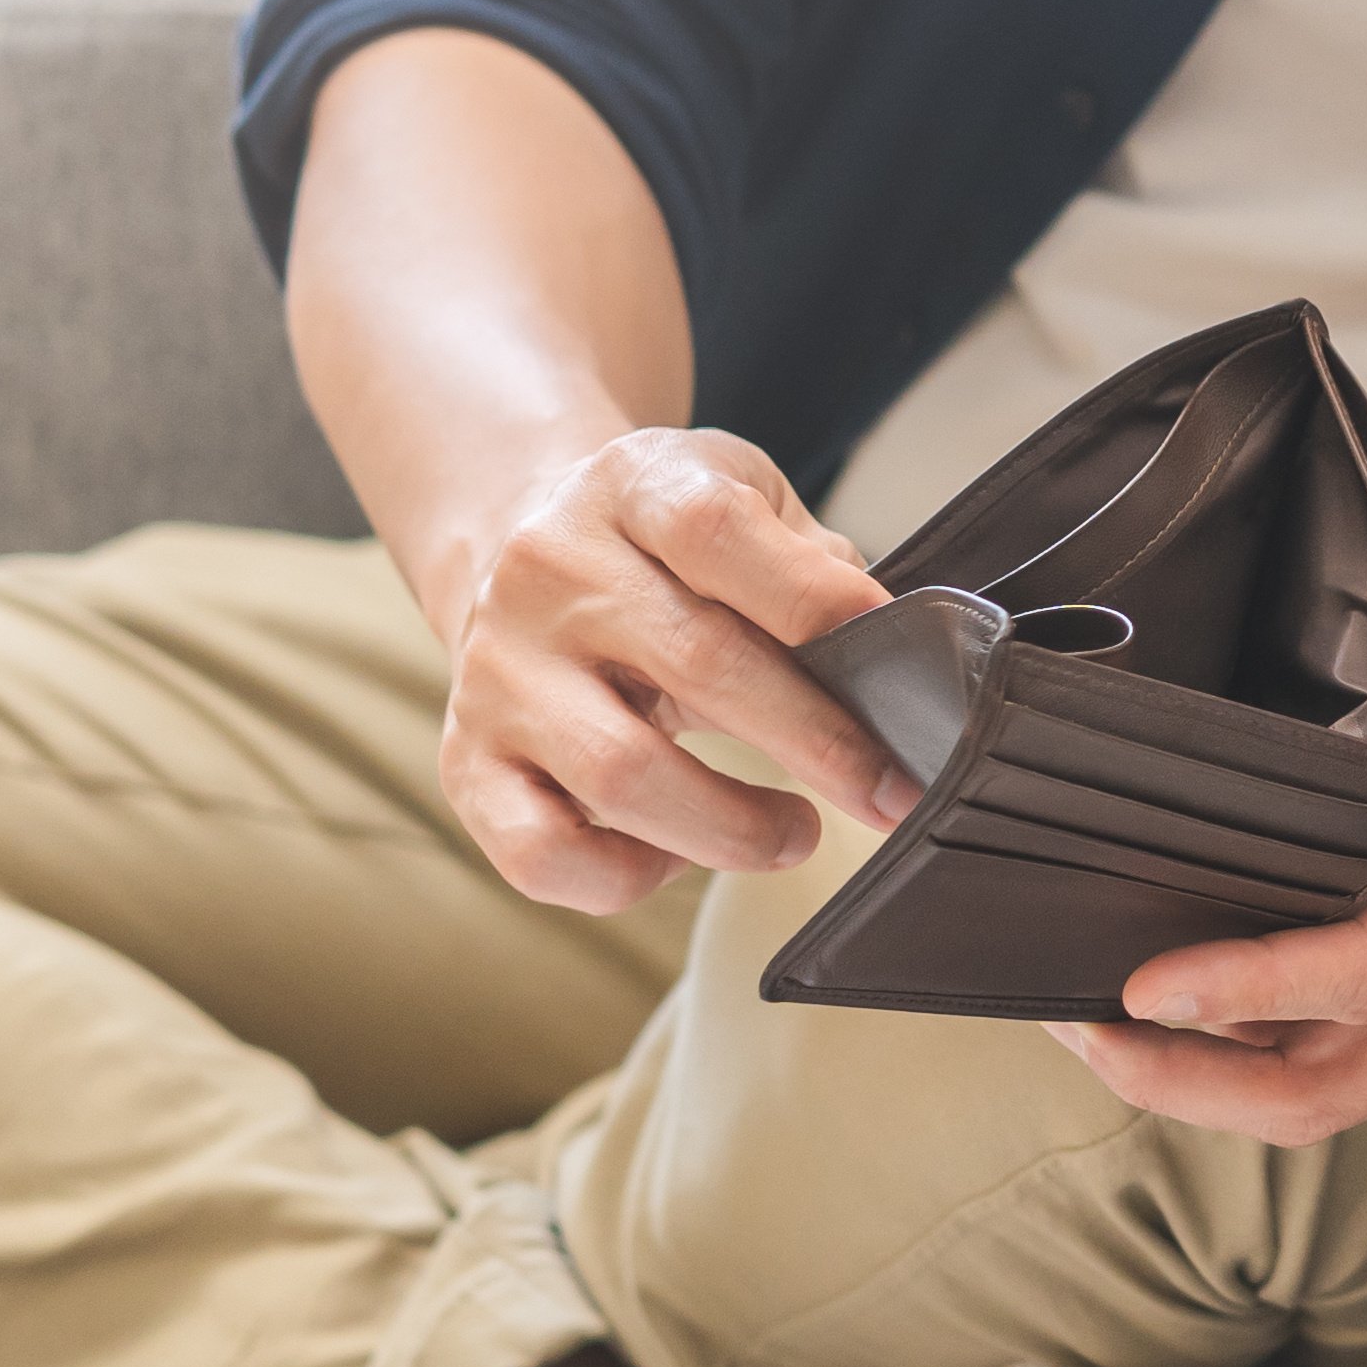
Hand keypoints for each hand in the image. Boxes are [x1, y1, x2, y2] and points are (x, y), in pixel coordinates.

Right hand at [433, 428, 903, 911]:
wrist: (515, 548)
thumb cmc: (665, 548)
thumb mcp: (743, 501)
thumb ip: (814, 564)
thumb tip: (891, 655)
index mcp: (630, 489)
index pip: (716, 532)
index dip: (815, 600)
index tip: (898, 658)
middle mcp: (549, 573)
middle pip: (696, 666)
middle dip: (818, 744)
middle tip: (888, 790)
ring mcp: (500, 670)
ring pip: (620, 775)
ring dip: (733, 827)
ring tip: (795, 834)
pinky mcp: (467, 760)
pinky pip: (540, 852)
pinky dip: (626, 876)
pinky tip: (676, 853)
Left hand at [1058, 571, 1366, 1142]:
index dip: (1253, 986)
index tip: (1146, 980)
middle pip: (1335, 1088)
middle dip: (1196, 1080)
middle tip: (1078, 1022)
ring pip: (1341, 1090)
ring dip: (1218, 1079)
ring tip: (1106, 1023)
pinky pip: (1362, 1058)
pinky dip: (1266, 1051)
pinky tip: (1199, 1000)